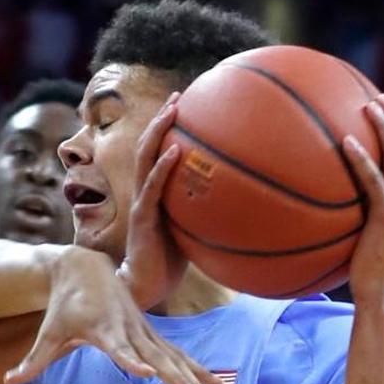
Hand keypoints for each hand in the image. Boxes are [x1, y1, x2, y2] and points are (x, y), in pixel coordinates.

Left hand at [5, 246, 220, 383]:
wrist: (84, 268)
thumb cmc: (62, 306)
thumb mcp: (47, 333)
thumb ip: (32, 361)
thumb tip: (7, 382)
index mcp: (103, 329)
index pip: (119, 349)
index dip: (132, 361)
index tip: (147, 373)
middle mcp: (128, 329)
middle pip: (158, 358)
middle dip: (180, 381)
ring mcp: (143, 330)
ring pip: (174, 357)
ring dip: (196, 379)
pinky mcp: (150, 332)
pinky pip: (177, 352)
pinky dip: (197, 367)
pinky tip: (216, 383)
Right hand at [118, 91, 187, 309]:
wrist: (145, 288)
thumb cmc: (169, 264)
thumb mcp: (191, 231)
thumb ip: (205, 212)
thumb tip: (242, 201)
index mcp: (154, 193)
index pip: (156, 152)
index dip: (166, 128)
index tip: (184, 104)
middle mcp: (144, 192)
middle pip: (147, 146)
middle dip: (161, 118)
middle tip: (178, 95)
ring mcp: (141, 203)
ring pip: (145, 158)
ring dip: (158, 130)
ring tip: (173, 109)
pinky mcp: (142, 218)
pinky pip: (153, 187)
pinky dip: (163, 166)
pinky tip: (177, 149)